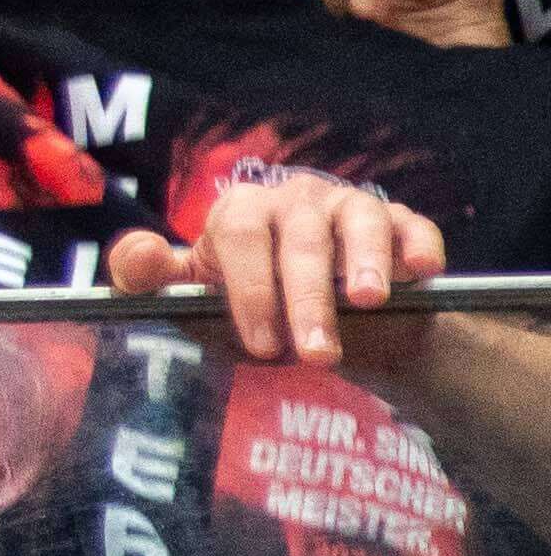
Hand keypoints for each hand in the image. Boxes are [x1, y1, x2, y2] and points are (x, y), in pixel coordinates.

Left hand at [104, 173, 447, 373]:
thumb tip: (136, 252)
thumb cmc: (251, 306)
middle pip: (300, 240)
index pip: (239, 238)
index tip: (262, 346)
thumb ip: (150, 279)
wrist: (330, 324)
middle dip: (307, 300)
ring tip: (368, 302)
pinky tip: (419, 272)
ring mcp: (349, 207)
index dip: (249, 291)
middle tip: (317, 356)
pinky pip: (412, 225)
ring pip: (358, 223)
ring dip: (365, 263)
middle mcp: (295, 200)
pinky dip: (417, 245)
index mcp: (240, 212)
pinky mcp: (400, 224)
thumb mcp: (197, 298)